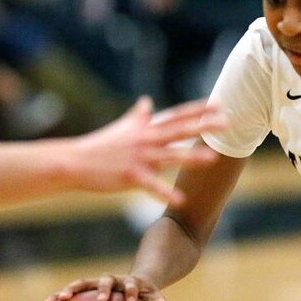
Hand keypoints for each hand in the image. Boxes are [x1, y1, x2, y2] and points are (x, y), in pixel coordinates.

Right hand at [42, 274, 172, 300]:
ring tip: (60, 299)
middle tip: (100, 300)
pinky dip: (59, 295)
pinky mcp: (85, 287)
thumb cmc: (144, 294)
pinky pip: (70, 290)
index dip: (132, 292)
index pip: (132, 284)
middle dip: (103, 289)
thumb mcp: (154, 296)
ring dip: (72, 289)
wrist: (133, 282)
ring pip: (84, 282)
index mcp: (130, 281)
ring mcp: (97, 282)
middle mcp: (113, 279)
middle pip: (106, 280)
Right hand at [68, 96, 226, 204]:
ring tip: (213, 159)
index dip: (198, 110)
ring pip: (170, 156)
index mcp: (146, 128)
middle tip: (227, 123)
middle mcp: (146, 139)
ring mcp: (139, 157)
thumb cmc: (101, 145)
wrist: (74, 161)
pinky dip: (166, 193)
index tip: (219, 104)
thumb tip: (147, 100)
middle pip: (179, 131)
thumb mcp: (123, 127)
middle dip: (203, 126)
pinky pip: (152, 186)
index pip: (177, 115)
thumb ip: (139, 115)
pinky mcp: (130, 176)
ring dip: (191, 157)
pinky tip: (181, 200)